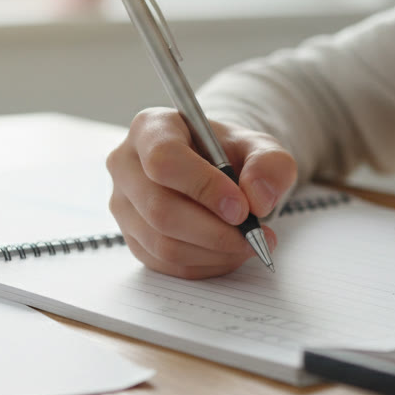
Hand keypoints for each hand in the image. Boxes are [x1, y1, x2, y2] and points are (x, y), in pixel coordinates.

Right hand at [106, 107, 297, 278]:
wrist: (216, 172)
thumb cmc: (230, 154)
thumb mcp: (260, 146)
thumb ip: (270, 164)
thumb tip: (258, 199)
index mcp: (151, 129)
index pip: (164, 159)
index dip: (203, 187)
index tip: (241, 208)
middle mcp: (126, 165)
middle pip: (160, 209)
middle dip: (215, 231)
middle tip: (255, 235)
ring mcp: (123, 205)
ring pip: (163, 243)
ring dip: (214, 252)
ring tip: (249, 243)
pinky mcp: (133, 237)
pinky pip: (166, 264)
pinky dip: (205, 265)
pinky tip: (229, 252)